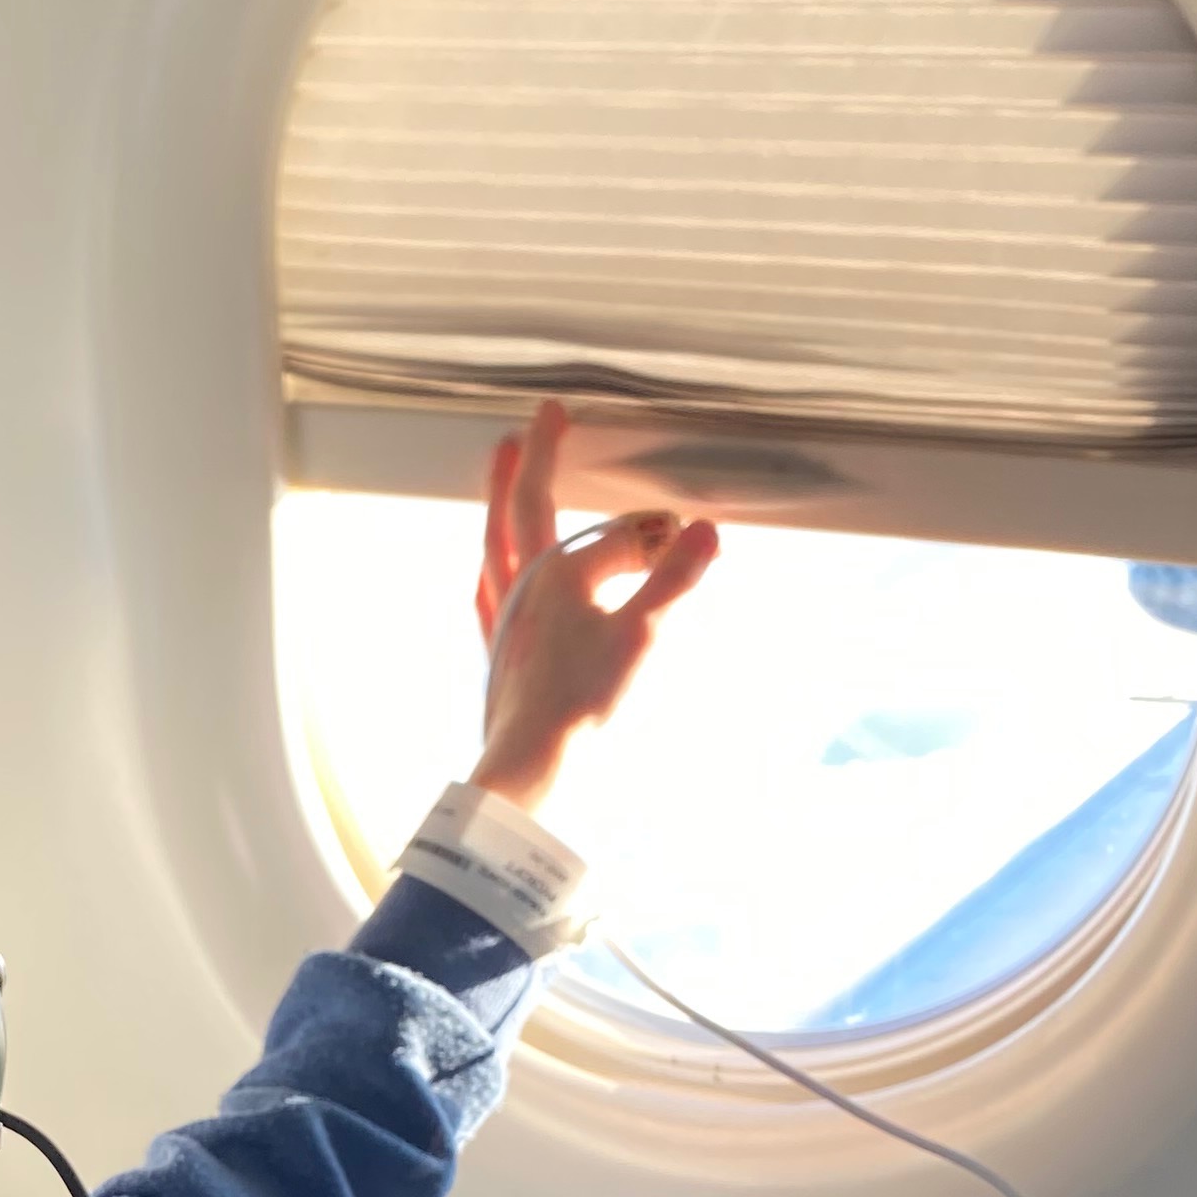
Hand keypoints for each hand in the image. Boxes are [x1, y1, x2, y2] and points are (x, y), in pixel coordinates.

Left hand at [471, 401, 717, 810]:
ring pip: (496, 547)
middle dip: (531, 465)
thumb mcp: (640, 636)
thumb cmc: (581, 705)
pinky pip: (491, 596)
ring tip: (503, 477)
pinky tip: (492, 577)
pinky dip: (495, 570)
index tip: (602, 454)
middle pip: (519, 512)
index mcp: (551, 576)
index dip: (612, 501)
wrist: (531, 772)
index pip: (589, 522)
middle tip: (537, 425)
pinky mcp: (500, 659)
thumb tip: (706, 529)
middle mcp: (519, 591)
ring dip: (501, 506)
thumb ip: (672, 580)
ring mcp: (505, 625)